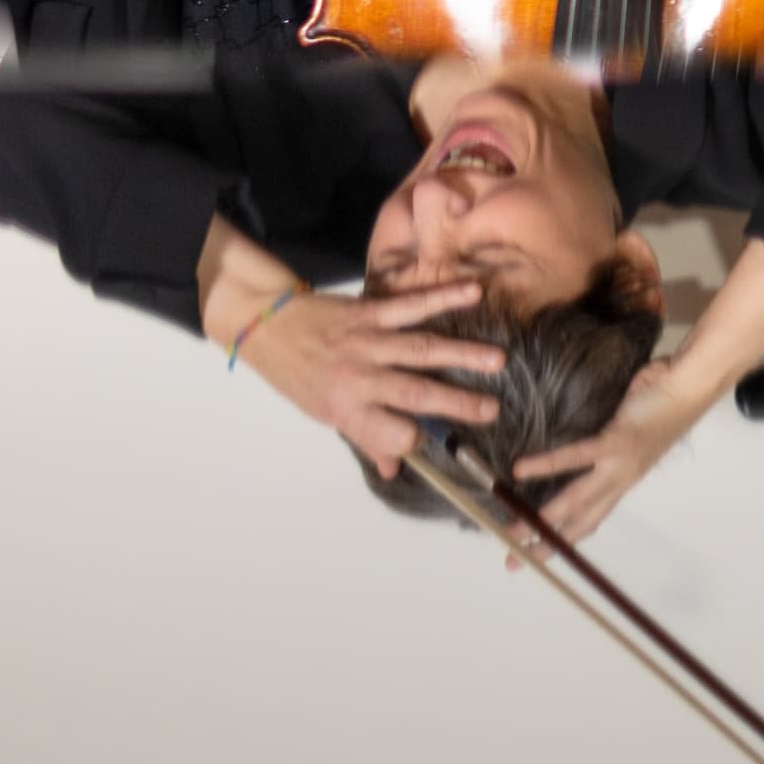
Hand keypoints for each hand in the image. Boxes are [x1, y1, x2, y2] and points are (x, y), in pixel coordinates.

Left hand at [232, 284, 505, 479]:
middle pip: (413, 392)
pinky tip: (473, 293)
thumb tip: (395, 470)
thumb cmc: (298, 374)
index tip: (436, 440)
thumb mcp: (324, 413)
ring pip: (419, 349)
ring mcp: (366, 341)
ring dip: (461, 353)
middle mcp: (358, 378)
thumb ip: (364, 437)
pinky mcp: (369, 311)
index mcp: (346, 409)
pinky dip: (443, 297)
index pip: (387, 434)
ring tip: (497, 360)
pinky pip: (411, 305)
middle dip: (454, 402)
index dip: (413, 440)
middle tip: (492, 411)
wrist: (266, 325)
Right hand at [510, 361, 713, 541]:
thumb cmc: (660, 401)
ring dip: (543, 518)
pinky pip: (577, 456)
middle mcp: (620, 479)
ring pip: (576, 499)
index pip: (590, 518)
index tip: (539, 554)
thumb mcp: (626, 432)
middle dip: (546, 542)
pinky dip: (548, 464)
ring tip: (511, 530)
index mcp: (621, 480)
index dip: (565, 537)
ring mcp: (620, 464)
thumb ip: (603, 444)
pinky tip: (520, 470)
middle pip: (579, 520)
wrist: (691, 387)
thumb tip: (572, 442)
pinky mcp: (617, 443)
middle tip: (514, 560)